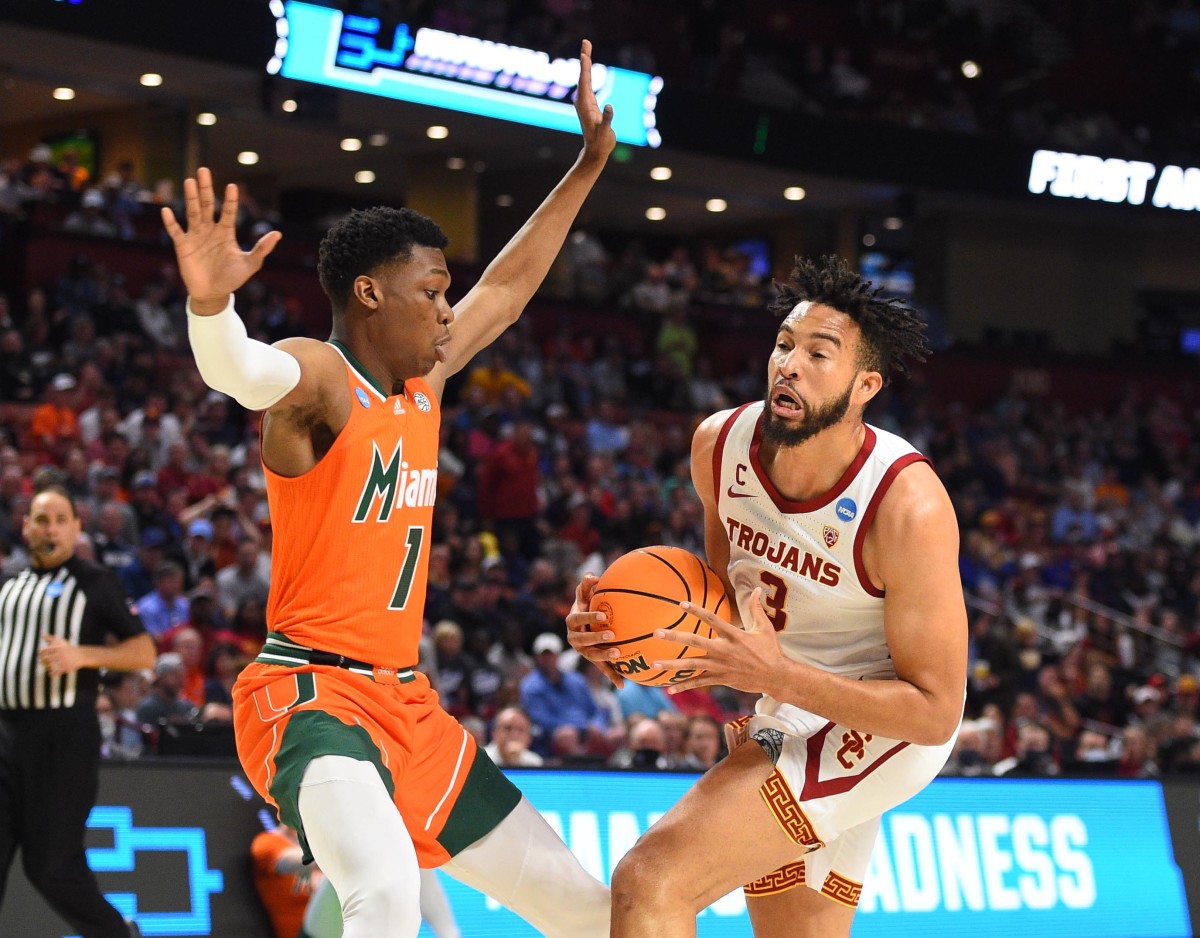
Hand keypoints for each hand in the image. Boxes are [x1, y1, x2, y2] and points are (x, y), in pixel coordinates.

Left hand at [38, 634, 84, 676]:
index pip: (44, 651)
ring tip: (48, 666)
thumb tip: (42, 633)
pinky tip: (51, 672)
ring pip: (50, 666)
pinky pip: (56, 672)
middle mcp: (61, 654)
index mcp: (58, 647)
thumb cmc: (68, 648)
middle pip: (46, 659)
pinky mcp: (67, 667)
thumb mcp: (60, 642)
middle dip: (43, 661)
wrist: (81, 655)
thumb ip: (50, 638)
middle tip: (43, 661)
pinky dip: (52, 673)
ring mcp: (64, 661)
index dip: (40, 653)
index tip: (41, 655)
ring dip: (47, 667)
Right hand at [161, 167, 281, 311]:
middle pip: (207, 205)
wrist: (213, 294)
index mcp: (226, 232)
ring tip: (189, 181)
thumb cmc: (232, 278)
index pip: (228, 211)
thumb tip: (278, 234)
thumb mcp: (250, 264)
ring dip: (191, 198)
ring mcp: (195, 236)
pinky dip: (171, 222)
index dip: (230, 200)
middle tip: (204, 170)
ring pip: (192, 212)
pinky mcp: (182, 246)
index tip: (232, 186)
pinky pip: (175, 231)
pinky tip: (167, 210)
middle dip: (206, 188)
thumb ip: (262, 249)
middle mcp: (209, 230)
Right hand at [565, 573, 624, 687]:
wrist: (584, 624)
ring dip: (604, 656)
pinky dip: (612, 677)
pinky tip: (623, 685)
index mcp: (572, 621)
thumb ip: (585, 585)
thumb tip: (592, 576)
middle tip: (612, 635)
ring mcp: (583, 651)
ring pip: (592, 656)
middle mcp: (574, 638)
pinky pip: (603, 669)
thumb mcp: (583, 595)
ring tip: (617, 654)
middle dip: (596, 638)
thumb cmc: (585, 605)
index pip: (577, 618)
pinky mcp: (593, 661)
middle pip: (583, 640)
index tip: (604, 616)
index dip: (589, 617)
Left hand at [574, 40, 615, 164]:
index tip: (584, 53)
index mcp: (585, 104)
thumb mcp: (605, 131)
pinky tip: (588, 68)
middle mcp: (583, 100)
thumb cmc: (600, 142)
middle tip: (586, 41)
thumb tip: (610, 107)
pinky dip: (589, 73)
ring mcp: (585, 101)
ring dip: (586, 63)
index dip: (585, 66)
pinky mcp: (590, 103)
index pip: (585, 80)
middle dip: (585, 57)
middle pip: (584, 74)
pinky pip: (589, 84)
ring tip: (587, 49)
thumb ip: (607, 119)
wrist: (596, 150)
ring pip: (585, 78)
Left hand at [654, 588, 783, 695]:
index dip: (696, 610)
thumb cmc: (770, 650)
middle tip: (657, 633)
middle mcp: (724, 650)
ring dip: (672, 665)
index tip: (681, 604)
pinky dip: (684, 686)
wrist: (776, 677)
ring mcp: (720, 666)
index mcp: (733, 635)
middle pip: (695, 641)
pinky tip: (669, 689)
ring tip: (654, 664)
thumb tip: (756, 588)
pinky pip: (699, 683)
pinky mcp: (720, 679)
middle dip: (675, 636)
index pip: (711, 619)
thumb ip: (756, 608)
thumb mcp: (764, 627)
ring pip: (692, 665)